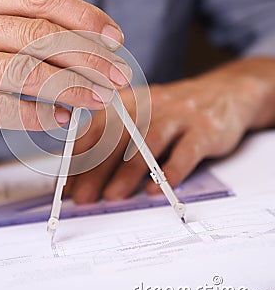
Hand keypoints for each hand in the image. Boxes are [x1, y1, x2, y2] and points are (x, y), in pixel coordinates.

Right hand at [0, 0, 130, 180]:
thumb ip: (31, 40)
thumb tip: (93, 52)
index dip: (83, 17)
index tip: (114, 39)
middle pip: (37, 34)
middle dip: (87, 57)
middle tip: (116, 76)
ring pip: (23, 70)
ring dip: (70, 87)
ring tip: (97, 100)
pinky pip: (1, 107)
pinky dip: (38, 115)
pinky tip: (61, 118)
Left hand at [65, 57, 274, 202]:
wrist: (224, 93)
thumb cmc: (171, 112)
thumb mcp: (140, 114)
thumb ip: (114, 136)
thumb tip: (81, 170)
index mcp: (129, 101)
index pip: (97, 128)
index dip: (79, 155)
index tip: (66, 181)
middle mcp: (150, 105)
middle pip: (117, 138)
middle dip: (96, 169)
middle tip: (82, 196)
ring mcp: (178, 115)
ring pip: (147, 144)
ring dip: (127, 172)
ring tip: (112, 196)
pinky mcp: (204, 129)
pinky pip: (185, 152)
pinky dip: (170, 172)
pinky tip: (156, 190)